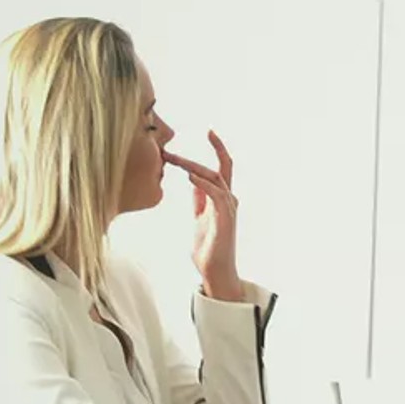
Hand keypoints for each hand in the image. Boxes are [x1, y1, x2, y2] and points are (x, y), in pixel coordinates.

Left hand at [163, 131, 242, 298]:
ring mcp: (229, 209)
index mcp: (223, 198)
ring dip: (194, 167)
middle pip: (221, 168)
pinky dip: (203, 184)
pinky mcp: (225, 219)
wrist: (215, 272)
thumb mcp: (199, 217)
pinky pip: (215, 196)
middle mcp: (229, 200)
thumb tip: (193, 182)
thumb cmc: (208, 248)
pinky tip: (189, 177)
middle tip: (175, 147)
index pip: (223, 167)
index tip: (210, 131)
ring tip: (174, 159)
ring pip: (215, 179)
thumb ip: (199, 200)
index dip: (218, 148)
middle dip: (205, 152)